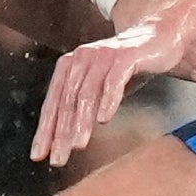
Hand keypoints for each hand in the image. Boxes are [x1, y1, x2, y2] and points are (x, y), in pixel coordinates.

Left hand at [31, 18, 191, 167]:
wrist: (157, 36)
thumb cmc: (126, 66)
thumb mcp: (99, 88)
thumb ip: (82, 108)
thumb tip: (65, 142)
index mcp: (69, 68)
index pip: (53, 104)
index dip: (45, 131)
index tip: (38, 156)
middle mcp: (80, 59)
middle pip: (66, 102)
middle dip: (60, 134)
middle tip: (58, 159)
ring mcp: (102, 56)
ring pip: (87, 93)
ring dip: (81, 122)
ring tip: (78, 146)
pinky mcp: (125, 56)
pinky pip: (114, 80)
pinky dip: (108, 100)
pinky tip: (104, 120)